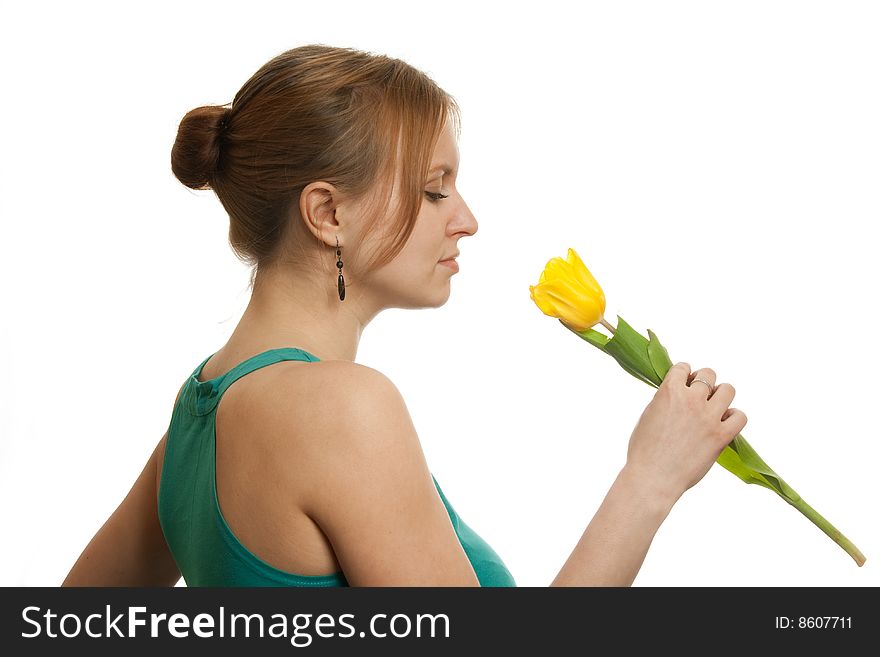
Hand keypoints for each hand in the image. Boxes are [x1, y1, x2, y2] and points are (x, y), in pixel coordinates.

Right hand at [624, 362, 747, 504]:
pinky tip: (724, 423)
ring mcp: (708, 417)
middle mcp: (691, 400)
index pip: (683, 367)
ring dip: (721, 395)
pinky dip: (734, 417)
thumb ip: (664, 400)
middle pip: (708, 374)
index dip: (684, 374)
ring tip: (714, 407)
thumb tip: (678, 394)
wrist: (653, 478)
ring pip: (728, 390)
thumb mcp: (647, 415)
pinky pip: (740, 416)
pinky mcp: (721, 436)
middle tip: (700, 396)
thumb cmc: (643, 451)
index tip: (684, 383)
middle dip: (704, 382)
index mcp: (669, 391)